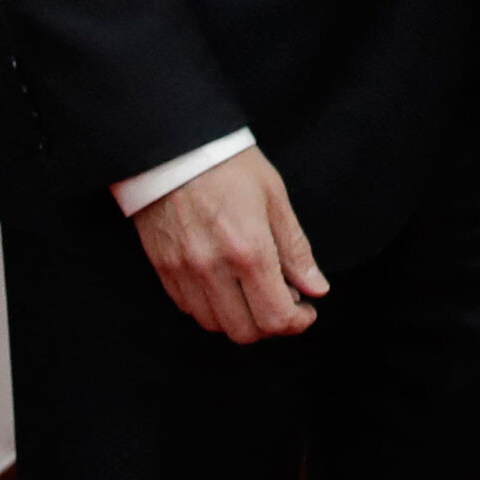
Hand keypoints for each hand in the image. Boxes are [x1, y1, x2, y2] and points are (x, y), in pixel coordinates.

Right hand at [133, 144, 325, 344]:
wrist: (174, 148)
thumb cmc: (228, 165)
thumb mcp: (275, 197)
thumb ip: (295, 249)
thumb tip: (316, 287)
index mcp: (249, 250)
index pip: (275, 317)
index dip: (297, 323)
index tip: (306, 310)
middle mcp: (213, 269)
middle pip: (245, 332)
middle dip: (271, 325)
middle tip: (284, 301)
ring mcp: (184, 273)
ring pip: (215, 325)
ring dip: (241, 318)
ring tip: (255, 290)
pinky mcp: (164, 271)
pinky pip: (191, 309)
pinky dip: (213, 307)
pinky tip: (227, 283)